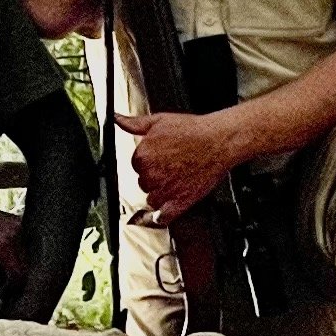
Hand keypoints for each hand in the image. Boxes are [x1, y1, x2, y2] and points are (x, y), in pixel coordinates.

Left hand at [116, 107, 245, 222]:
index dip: (146, 162)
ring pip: (151, 198)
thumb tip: (117, 119)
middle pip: (143, 182)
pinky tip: (162, 214)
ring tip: (172, 183)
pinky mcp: (181, 201)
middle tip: (168, 169)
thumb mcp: (158, 121)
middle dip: (153, 177)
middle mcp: (151, 175)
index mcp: (143, 156)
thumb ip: (134, 124)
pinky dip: (162, 216)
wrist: (218, 142)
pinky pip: (164, 216)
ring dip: (158, 193)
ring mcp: (166, 190)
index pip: (135, 165)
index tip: (157, 159)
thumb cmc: (192, 130)